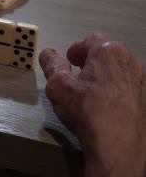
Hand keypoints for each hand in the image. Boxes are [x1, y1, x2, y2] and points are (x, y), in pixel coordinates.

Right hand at [39, 33, 145, 176]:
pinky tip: (105, 107)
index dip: (75, 49)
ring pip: (119, 72)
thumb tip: (49, 56)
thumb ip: (51, 65)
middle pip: (106, 54)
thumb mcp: (58, 86)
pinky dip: (117, 93)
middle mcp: (130, 63)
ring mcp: (142, 81)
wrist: (118, 145)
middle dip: (90, 63)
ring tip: (90, 95)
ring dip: (104, 78)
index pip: (90, 40)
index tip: (69, 59)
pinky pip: (129, 88)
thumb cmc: (93, 115)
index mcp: (109, 52)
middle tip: (77, 76)